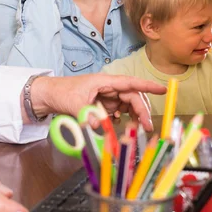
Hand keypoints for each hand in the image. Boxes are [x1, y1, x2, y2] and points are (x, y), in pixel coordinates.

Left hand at [30, 74, 164, 131]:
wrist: (48, 95)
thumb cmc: (61, 92)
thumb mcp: (74, 104)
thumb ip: (88, 115)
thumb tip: (100, 127)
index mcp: (105, 81)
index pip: (130, 83)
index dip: (147, 86)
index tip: (162, 90)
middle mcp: (109, 87)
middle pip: (132, 96)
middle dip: (142, 110)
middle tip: (146, 126)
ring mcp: (107, 96)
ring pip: (128, 105)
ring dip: (134, 116)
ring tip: (137, 129)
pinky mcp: (103, 105)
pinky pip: (119, 111)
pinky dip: (123, 119)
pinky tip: (120, 125)